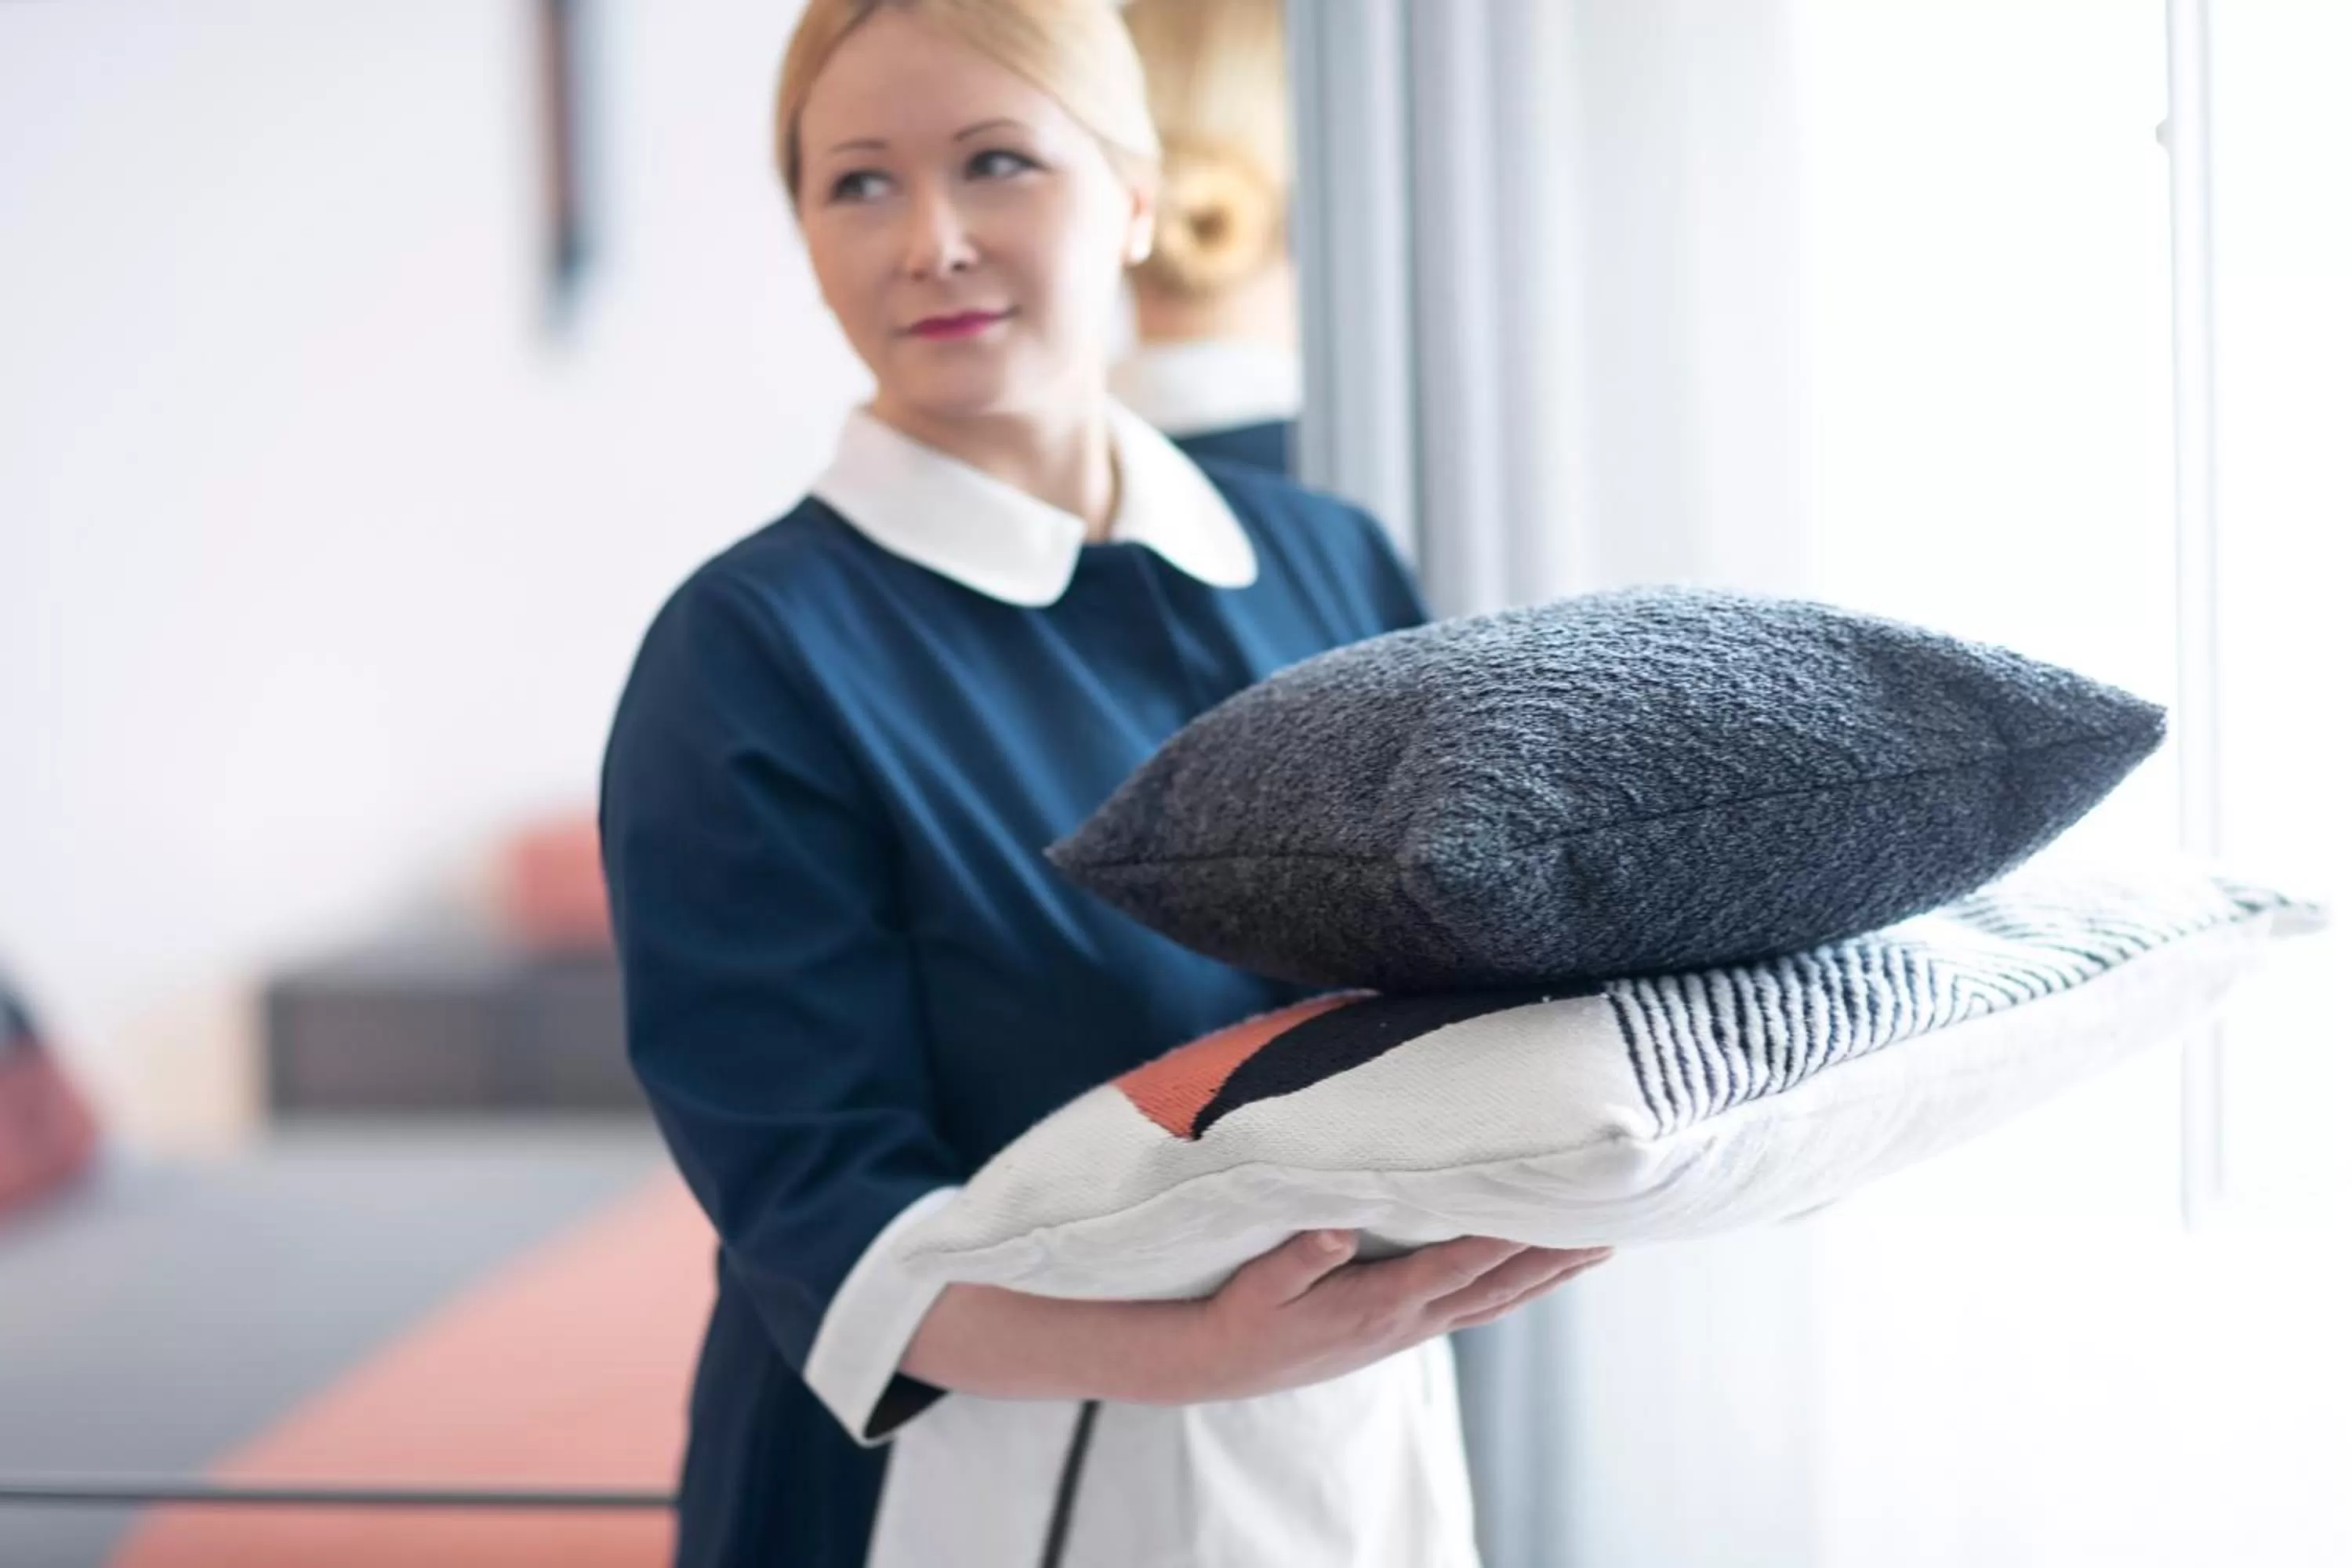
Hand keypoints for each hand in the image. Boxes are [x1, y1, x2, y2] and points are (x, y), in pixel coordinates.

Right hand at [1173, 1231, 1612, 1402]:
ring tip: (1599, 1248)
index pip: (1458, 1265)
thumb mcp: (1261, 1283)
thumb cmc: (1245, 1315)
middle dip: (1554, 1258)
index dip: (1507, 1239)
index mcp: (1379, 1302)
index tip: (1552, 1213)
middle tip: (1610, 1231)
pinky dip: (1518, 1288)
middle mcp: (1408, 1319)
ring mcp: (1411, 1328)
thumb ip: (1301, 1255)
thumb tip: (1338, 1227)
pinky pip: (1478, 1307)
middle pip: (1497, 1287)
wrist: (1229, 1364)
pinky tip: (1539, 1274)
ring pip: (1497, 1300)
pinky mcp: (1405, 1328)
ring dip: (1549, 1275)